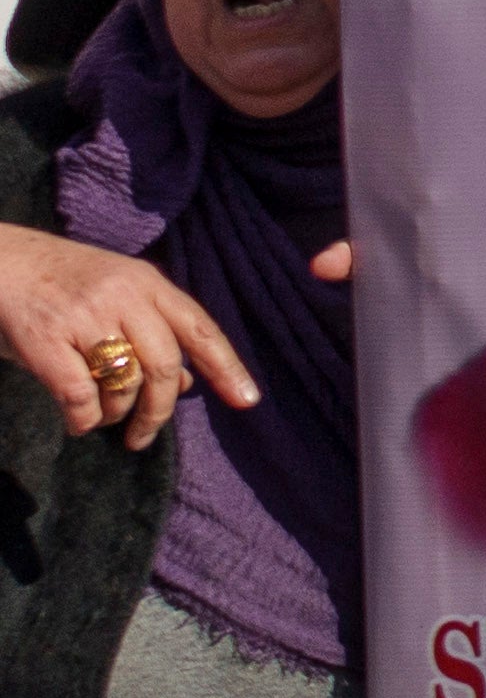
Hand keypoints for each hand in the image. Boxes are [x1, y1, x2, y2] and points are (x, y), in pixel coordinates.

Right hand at [0, 220, 257, 442]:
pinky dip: (84, 419)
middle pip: (164, 365)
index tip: (248, 400)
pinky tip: (79, 422)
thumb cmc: (62, 284)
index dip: (228, 366)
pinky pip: (80, 395)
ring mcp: (85, 316)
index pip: (200, 327)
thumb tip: (188, 382)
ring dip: (117, 414)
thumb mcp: (116, 296)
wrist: (1, 261)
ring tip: (105, 418)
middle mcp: (123, 296)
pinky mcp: (45, 339)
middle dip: (158, 411)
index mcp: (148, 283)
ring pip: (124, 383)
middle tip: (143, 436)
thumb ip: (153, 332)